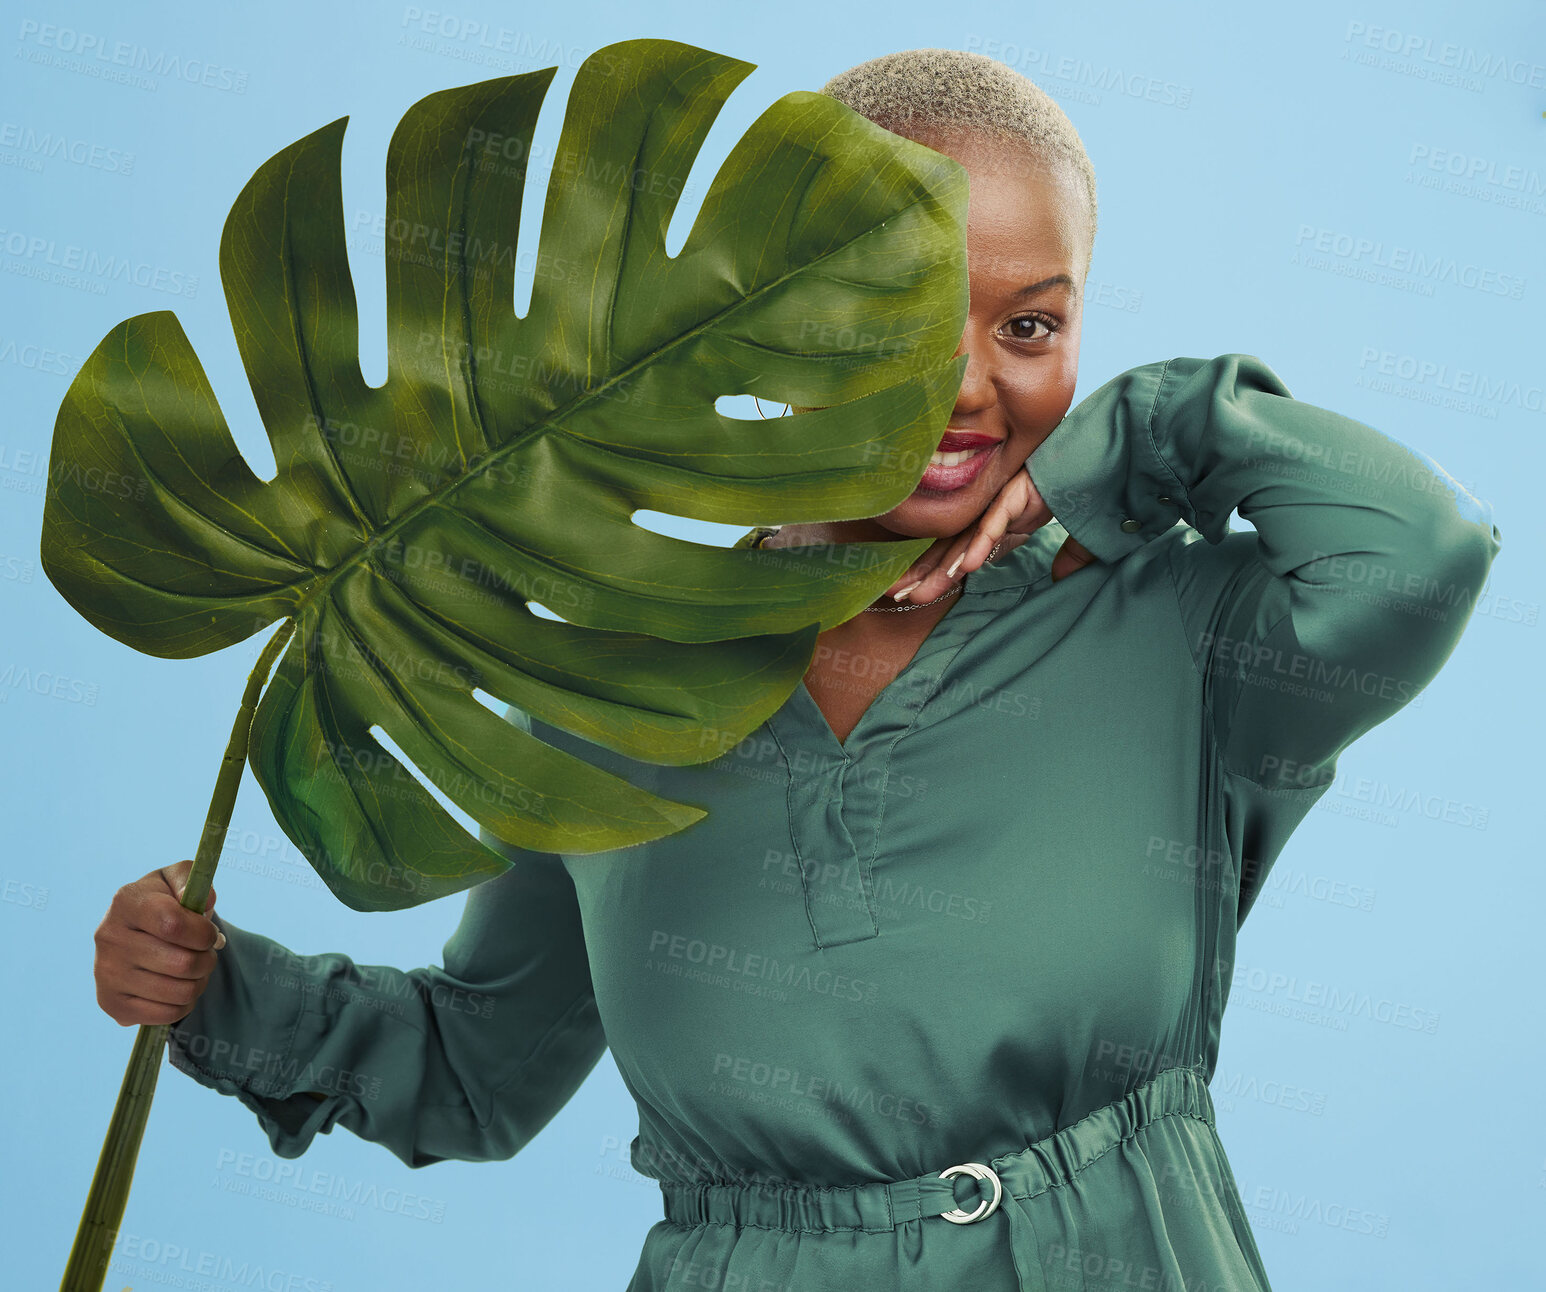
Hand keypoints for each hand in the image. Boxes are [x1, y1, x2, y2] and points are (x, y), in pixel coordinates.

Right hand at [94, 859, 223, 1026]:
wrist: (135, 931)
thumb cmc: (165, 902)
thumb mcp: (177, 878)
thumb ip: (192, 879)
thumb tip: (205, 901)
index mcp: (126, 902)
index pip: (174, 925)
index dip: (203, 933)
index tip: (209, 933)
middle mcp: (108, 937)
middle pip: (182, 964)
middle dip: (207, 960)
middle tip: (205, 953)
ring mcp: (105, 973)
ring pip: (179, 992)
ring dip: (199, 983)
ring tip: (193, 970)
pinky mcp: (110, 1003)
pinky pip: (166, 1014)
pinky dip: (183, 1004)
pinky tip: (177, 987)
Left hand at [882, 464, 1097, 603]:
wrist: (1081, 452)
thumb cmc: (1060, 484)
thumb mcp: (1051, 526)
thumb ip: (1057, 554)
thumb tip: (1061, 577)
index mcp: (983, 523)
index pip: (950, 553)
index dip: (928, 576)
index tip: (904, 597)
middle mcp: (984, 514)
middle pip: (947, 551)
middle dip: (921, 576)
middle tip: (893, 595)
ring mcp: (998, 505)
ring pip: (965, 542)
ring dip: (943, 570)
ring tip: (919, 592)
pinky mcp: (1017, 496)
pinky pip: (996, 523)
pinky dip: (983, 543)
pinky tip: (969, 565)